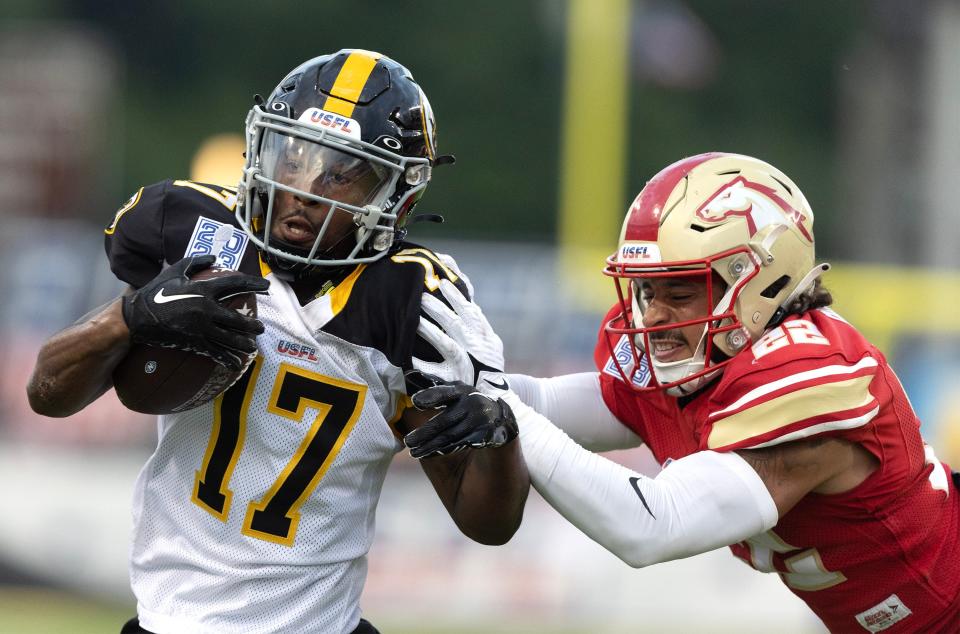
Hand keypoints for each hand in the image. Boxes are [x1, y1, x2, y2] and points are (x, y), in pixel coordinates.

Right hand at [122, 255, 269, 369]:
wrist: (137, 317)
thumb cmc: (156, 292)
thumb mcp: (174, 271)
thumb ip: (196, 262)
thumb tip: (214, 257)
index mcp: (203, 289)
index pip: (235, 284)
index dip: (253, 284)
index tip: (267, 286)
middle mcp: (206, 309)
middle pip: (236, 319)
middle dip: (251, 325)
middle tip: (260, 328)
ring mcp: (200, 328)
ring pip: (229, 338)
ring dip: (243, 343)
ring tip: (252, 347)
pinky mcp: (194, 342)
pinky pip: (215, 352)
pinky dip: (227, 359)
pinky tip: (236, 365)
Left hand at [405, 380, 518, 458]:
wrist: (499, 418)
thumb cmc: (468, 403)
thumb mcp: (457, 392)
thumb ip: (437, 391)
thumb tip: (411, 382)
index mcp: (463, 390)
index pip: (446, 392)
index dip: (431, 396)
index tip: (415, 402)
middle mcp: (472, 403)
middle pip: (445, 420)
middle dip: (425, 432)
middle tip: (408, 441)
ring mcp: (479, 421)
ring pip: (450, 436)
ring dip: (430, 446)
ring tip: (413, 452)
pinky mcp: (483, 436)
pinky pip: (458, 445)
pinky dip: (441, 450)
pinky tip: (427, 454)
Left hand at [414, 279, 505, 388]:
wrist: (495, 394)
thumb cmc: (490, 365)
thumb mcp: (492, 343)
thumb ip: (481, 325)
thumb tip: (471, 303)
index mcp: (484, 335)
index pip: (471, 311)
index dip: (457, 296)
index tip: (444, 283)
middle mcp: (474, 346)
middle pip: (455, 323)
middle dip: (438, 309)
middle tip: (422, 296)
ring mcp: (464, 362)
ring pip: (446, 344)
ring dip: (430, 331)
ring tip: (415, 320)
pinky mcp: (454, 378)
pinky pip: (435, 371)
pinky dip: (423, 364)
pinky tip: (409, 356)